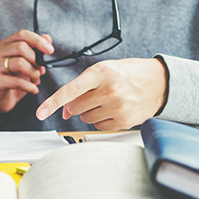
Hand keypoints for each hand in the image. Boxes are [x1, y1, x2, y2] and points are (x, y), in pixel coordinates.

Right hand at [0, 30, 53, 112]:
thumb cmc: (12, 80)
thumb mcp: (27, 63)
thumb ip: (36, 50)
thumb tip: (47, 37)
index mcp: (6, 45)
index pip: (22, 35)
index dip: (38, 41)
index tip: (50, 50)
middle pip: (21, 47)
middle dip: (36, 60)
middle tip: (41, 70)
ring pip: (20, 63)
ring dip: (34, 73)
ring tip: (36, 80)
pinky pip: (17, 82)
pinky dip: (30, 87)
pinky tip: (33, 89)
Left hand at [36, 58, 167, 130]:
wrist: (159, 81)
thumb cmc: (127, 73)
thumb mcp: (103, 71)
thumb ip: (80, 88)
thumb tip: (65, 112)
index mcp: (101, 72)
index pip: (70, 90)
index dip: (52, 102)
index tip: (40, 113)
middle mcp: (110, 89)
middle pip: (75, 107)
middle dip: (78, 103)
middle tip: (93, 95)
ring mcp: (118, 106)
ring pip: (85, 118)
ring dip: (90, 111)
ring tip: (107, 100)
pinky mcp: (124, 120)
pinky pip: (98, 126)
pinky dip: (101, 120)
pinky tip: (113, 109)